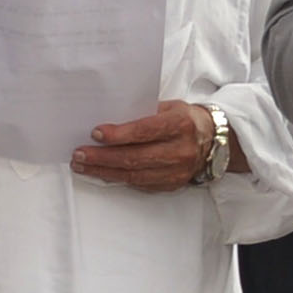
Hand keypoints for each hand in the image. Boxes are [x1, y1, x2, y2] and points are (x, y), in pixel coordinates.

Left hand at [74, 103, 213, 192]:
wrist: (212, 142)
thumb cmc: (185, 120)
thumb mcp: (170, 107)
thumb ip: (143, 113)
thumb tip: (109, 119)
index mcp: (180, 125)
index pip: (145, 131)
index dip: (118, 134)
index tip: (95, 134)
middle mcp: (180, 150)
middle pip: (135, 157)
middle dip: (102, 157)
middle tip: (79, 154)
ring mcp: (177, 171)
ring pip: (134, 175)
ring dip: (104, 171)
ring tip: (83, 165)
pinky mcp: (171, 185)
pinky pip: (139, 184)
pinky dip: (118, 178)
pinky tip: (102, 173)